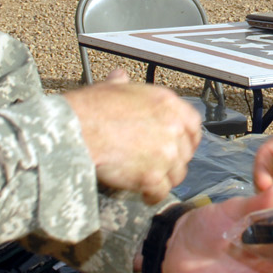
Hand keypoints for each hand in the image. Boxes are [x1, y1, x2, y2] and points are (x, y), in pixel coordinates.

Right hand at [63, 70, 200, 202]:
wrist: (79, 130)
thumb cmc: (91, 109)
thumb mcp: (111, 88)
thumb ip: (122, 84)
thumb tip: (119, 77)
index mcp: (167, 104)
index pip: (193, 124)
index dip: (188, 138)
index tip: (182, 146)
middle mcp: (173, 128)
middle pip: (185, 152)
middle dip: (173, 160)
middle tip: (159, 164)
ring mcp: (166, 154)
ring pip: (176, 174)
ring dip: (164, 179)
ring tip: (150, 181)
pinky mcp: (153, 176)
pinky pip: (160, 192)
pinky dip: (152, 196)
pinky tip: (144, 195)